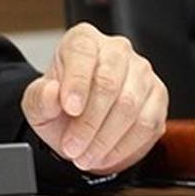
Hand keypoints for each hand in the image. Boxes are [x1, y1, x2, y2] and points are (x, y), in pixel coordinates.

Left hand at [22, 22, 167, 174]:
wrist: (78, 121)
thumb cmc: (59, 105)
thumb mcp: (36, 103)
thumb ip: (39, 97)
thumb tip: (52, 92)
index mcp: (83, 39)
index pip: (83, 53)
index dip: (77, 83)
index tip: (70, 109)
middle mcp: (116, 50)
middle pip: (108, 83)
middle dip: (89, 122)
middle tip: (72, 147)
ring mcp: (141, 72)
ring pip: (130, 106)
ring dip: (106, 139)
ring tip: (85, 156)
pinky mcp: (158, 97)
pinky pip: (148, 125)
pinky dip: (125, 146)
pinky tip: (105, 156)